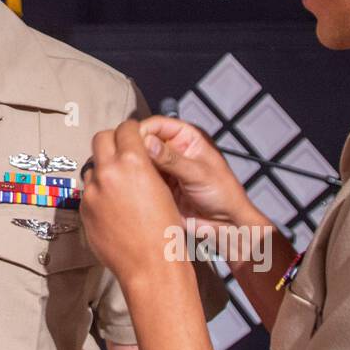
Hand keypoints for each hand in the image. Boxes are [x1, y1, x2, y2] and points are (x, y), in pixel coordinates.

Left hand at [81, 120, 185, 285]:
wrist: (152, 266)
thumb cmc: (165, 230)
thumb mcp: (162, 188)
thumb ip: (143, 165)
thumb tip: (133, 154)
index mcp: (133, 161)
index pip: (125, 128)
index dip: (131, 130)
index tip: (133, 135)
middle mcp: (108, 172)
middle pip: (101, 139)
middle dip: (112, 141)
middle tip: (121, 152)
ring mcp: (92, 191)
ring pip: (92, 167)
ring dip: (103, 170)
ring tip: (119, 185)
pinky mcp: (83, 209)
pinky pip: (88, 192)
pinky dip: (98, 193)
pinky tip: (113, 207)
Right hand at [132, 116, 258, 234]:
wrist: (226, 224)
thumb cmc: (224, 194)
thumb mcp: (198, 173)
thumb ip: (171, 159)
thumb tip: (146, 142)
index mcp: (187, 137)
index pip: (158, 124)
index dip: (142, 130)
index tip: (128, 141)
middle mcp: (173, 148)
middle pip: (145, 140)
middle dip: (134, 149)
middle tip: (123, 160)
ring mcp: (165, 167)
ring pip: (140, 160)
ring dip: (133, 166)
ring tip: (124, 174)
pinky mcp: (159, 184)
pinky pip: (142, 178)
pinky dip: (135, 180)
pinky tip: (129, 186)